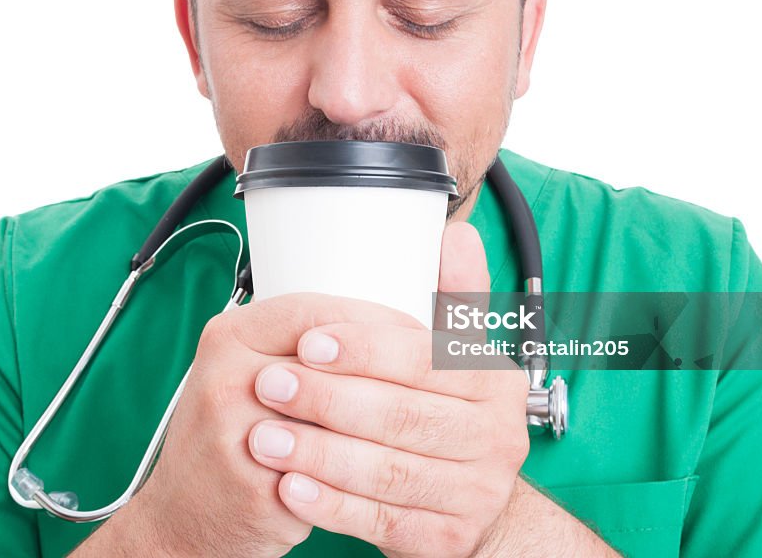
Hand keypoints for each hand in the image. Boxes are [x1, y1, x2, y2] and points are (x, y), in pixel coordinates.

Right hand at [119, 284, 426, 555]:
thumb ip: (295, 348)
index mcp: (229, 337)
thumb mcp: (245, 374)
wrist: (181, 518)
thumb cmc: (227, 440)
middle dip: (393, 368)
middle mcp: (227, 377)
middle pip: (333, 361)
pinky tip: (394, 463)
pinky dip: (367, 465)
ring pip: (340, 415)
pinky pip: (331, 469)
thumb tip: (385, 326)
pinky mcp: (257, 485)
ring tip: (422, 422)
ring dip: (388, 419)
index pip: (316, 311)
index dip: (373, 321)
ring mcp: (239, 433)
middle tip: (435, 380)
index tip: (416, 332)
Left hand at [247, 223, 529, 557]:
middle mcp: (498, 438)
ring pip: (388, 472)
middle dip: (328, 401)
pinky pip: (383, 522)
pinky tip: (291, 488)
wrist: (470, 499)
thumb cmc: (447, 412)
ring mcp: (477, 494)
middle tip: (268, 387)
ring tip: (263, 439)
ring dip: (319, 455)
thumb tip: (454, 235)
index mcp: (495, 381)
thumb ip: (452, 298)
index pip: (426, 358)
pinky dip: (333, 507)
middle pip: (403, 416)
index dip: (365, 349)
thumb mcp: (457, 355)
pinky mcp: (447, 539)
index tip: (307, 341)